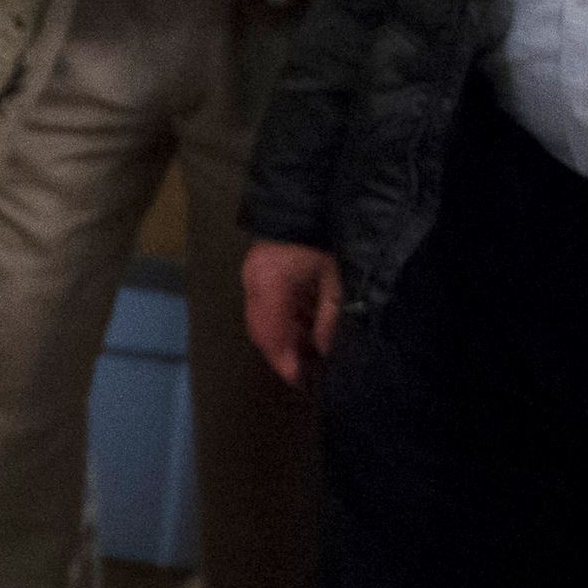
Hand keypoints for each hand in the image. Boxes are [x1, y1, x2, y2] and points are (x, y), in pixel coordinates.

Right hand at [243, 240, 341, 387]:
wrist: (307, 203)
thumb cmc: (323, 241)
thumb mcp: (335, 281)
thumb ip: (329, 318)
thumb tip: (323, 351)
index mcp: (270, 285)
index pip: (271, 334)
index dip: (285, 362)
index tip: (301, 384)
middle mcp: (253, 283)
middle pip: (261, 331)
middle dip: (283, 354)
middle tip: (307, 374)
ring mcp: (251, 276)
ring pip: (263, 320)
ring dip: (285, 338)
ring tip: (312, 354)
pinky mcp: (257, 272)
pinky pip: (266, 306)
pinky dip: (284, 322)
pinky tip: (306, 330)